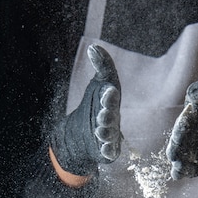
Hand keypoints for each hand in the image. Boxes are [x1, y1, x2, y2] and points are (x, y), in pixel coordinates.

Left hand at [51, 44, 120, 175]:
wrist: (84, 133)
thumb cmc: (97, 104)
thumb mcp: (99, 84)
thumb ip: (101, 65)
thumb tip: (93, 46)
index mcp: (111, 102)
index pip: (111, 97)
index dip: (109, 95)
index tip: (108, 90)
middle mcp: (113, 118)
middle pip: (111, 116)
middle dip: (107, 114)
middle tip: (102, 113)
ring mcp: (111, 135)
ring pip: (109, 134)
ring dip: (106, 132)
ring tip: (100, 130)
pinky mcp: (107, 150)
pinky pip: (109, 151)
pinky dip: (108, 150)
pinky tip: (105, 149)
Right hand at [166, 81, 197, 182]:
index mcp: (182, 126)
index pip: (180, 127)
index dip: (184, 124)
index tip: (189, 122)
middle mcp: (178, 143)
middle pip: (173, 149)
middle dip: (177, 148)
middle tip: (181, 149)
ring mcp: (182, 157)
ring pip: (176, 162)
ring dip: (180, 163)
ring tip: (186, 161)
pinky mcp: (188, 169)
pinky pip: (181, 173)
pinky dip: (184, 172)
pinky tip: (192, 169)